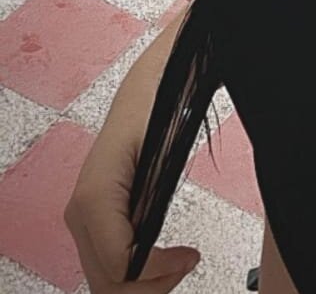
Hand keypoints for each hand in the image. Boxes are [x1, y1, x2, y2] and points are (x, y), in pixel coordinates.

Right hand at [64, 125, 200, 290]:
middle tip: (183, 264)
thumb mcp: (162, 154)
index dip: (156, 271)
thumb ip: (150, 204)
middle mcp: (80, 213)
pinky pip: (107, 262)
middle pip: (106, 284)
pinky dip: (133, 272)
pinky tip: (159, 256)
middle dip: (149, 286)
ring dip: (141, 283)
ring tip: (176, 263)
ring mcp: (83, 218)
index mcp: (94, 199)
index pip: (118, 266)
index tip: (187, 256)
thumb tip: (145, 252)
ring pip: (103, 280)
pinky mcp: (93, 219)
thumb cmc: (155, 110)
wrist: (146, 88)